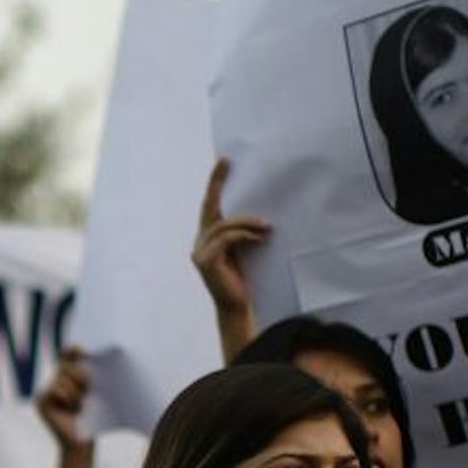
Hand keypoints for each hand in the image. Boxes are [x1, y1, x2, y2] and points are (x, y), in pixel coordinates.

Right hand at [35, 346, 92, 453]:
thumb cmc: (92, 418)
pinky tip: (69, 410)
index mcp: (68, 378)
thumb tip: (82, 354)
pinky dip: (66, 398)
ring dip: (76, 392)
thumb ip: (86, 374)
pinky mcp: (40, 401)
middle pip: (66, 366)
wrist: (82, 442)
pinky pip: (55, 389)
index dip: (73, 350)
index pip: (67, 356)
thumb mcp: (92, 392)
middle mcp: (54, 382)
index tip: (82, 349)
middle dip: (81, 377)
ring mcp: (45, 392)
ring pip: (62, 379)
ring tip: (79, 407)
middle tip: (87, 394)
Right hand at [191, 158, 268, 327]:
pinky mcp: (205, 262)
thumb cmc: (245, 280)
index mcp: (208, 238)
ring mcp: (199, 253)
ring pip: (222, 224)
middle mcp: (200, 243)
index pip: (211, 206)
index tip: (224, 160)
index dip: (215, 183)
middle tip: (226, 162)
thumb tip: (261, 212)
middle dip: (216, 183)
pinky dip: (244, 235)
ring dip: (247, 222)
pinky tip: (259, 238)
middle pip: (209, 207)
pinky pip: (225, 239)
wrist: (238, 307)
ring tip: (267, 226)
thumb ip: (244, 232)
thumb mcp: (245, 250)